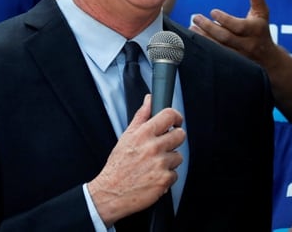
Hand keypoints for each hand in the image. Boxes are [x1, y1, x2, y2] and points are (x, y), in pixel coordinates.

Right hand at [87, 95, 184, 226]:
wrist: (112, 192)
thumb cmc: (118, 165)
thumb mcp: (126, 136)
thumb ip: (141, 116)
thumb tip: (149, 100)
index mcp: (144, 133)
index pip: (170, 115)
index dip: (176, 117)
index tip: (176, 121)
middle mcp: (153, 147)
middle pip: (180, 135)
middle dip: (173, 139)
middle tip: (163, 145)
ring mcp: (160, 164)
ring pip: (178, 156)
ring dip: (169, 160)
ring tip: (154, 164)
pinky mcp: (165, 180)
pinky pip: (175, 174)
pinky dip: (166, 176)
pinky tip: (154, 176)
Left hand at [189, 0, 275, 62]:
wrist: (268, 59)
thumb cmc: (261, 30)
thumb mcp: (262, 13)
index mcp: (255, 30)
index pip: (238, 26)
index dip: (224, 19)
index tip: (212, 11)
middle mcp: (247, 44)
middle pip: (225, 37)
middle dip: (209, 27)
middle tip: (196, 17)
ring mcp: (239, 55)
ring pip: (219, 48)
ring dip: (203, 38)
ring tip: (192, 28)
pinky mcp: (231, 62)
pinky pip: (216, 56)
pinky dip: (205, 48)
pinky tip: (195, 40)